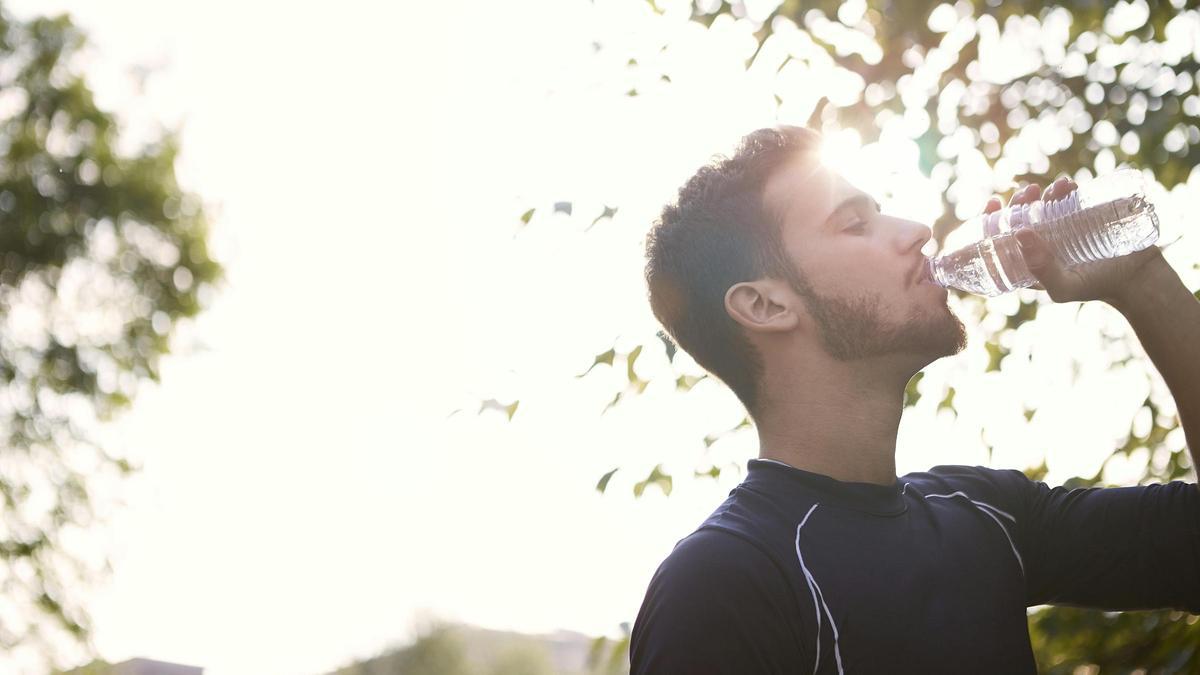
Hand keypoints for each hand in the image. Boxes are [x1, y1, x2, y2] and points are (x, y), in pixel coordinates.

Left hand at [983, 177, 1164, 304]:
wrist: (1138, 279)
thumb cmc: (1095, 287)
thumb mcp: (1063, 287)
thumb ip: (1041, 269)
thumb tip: (1019, 233)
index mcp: (1028, 261)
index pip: (1000, 239)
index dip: (991, 220)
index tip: (993, 203)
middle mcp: (1042, 244)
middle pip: (1020, 218)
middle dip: (1019, 202)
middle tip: (1028, 192)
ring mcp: (1063, 230)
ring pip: (1043, 205)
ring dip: (1043, 192)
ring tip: (1054, 187)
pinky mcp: (1084, 218)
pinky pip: (1069, 199)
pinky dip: (1065, 189)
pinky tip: (1067, 184)